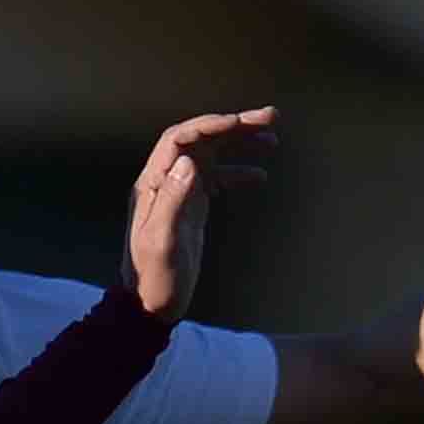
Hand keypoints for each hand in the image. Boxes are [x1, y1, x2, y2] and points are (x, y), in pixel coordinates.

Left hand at [124, 107, 277, 317]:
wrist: (151, 305)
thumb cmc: (154, 278)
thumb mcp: (161, 242)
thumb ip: (172, 200)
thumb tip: (189, 161)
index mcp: (152, 184)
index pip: (180, 140)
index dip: (209, 125)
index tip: (238, 122)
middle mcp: (165, 181)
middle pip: (200, 140)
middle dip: (233, 126)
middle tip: (269, 118)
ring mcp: (180, 192)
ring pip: (212, 156)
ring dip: (240, 144)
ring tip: (272, 139)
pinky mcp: (193, 206)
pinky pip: (218, 179)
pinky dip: (239, 173)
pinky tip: (260, 176)